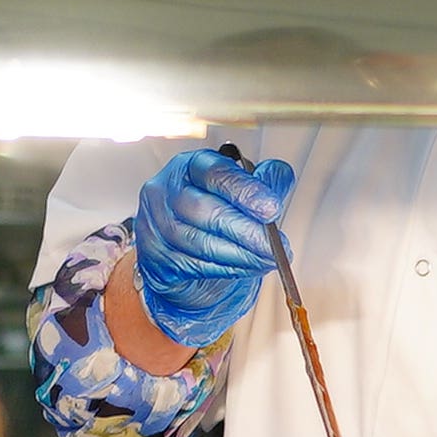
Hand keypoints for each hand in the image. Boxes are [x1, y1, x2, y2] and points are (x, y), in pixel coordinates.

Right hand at [129, 145, 297, 347]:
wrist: (180, 248)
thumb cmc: (215, 211)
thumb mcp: (240, 189)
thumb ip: (263, 180)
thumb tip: (279, 174)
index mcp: (189, 167)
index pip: (215, 173)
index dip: (245, 190)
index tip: (272, 208)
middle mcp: (166, 191)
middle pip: (205, 211)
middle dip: (246, 231)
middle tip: (275, 245)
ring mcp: (157, 225)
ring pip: (201, 243)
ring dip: (242, 255)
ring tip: (269, 259)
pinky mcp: (157, 257)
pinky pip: (196, 266)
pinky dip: (228, 269)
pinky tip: (249, 267)